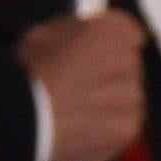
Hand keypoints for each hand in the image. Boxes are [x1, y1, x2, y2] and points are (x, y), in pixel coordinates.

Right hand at [19, 12, 145, 160]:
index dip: (107, 45)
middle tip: (78, 86)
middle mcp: (131, 61)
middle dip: (108, 75)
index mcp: (115, 31)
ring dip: (108, 103)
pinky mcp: (127, 128)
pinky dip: (105, 130)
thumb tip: (82, 39)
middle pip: (127, 67)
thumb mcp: (46, 34)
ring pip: (125, 98)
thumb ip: (75, 33)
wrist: (27, 118)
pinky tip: (79, 130)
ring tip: (75, 111)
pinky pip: (120, 126)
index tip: (95, 54)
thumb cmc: (33, 72)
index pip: (127, 33)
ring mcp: (133, 97)